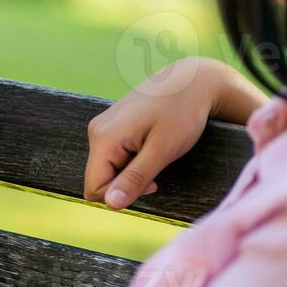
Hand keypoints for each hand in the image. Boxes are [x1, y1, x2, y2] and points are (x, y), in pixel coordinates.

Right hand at [85, 56, 265, 209]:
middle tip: (156, 166)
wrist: (192, 81)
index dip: (122, 194)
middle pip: (99, 179)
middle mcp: (97, 131)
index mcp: (104, 138)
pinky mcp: (113, 126)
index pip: (94, 188)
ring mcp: (104, 127)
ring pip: (108, 169)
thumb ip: (135, 178)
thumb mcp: (161, 151)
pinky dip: (132, 160)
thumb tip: (111, 205)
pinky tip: (151, 146)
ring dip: (131, 171)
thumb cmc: (181, 114)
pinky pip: (114, 156)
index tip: (152, 182)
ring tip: (156, 153)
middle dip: (127, 183)